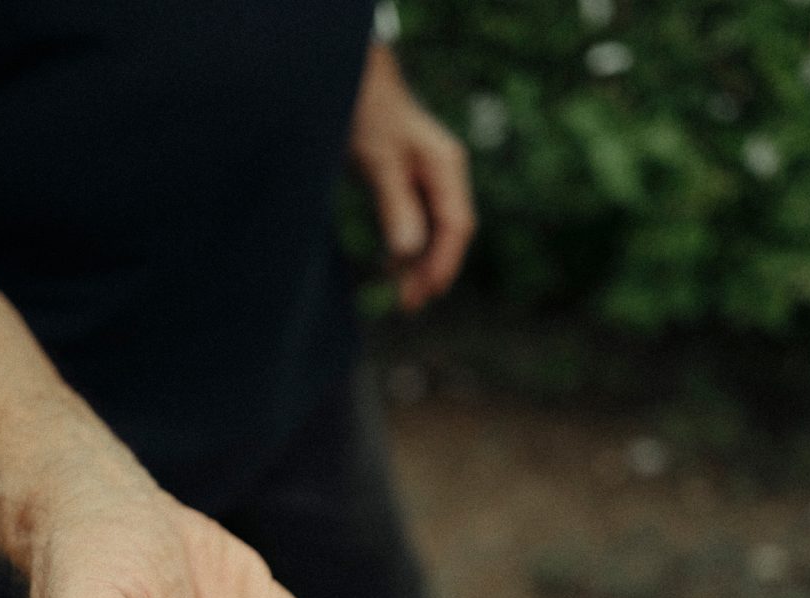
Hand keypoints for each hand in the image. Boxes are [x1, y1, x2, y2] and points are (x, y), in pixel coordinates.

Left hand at [348, 43, 476, 311]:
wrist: (353, 80)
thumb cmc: (367, 114)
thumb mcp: (379, 161)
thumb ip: (395, 205)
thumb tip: (407, 254)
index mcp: (446, 166)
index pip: (456, 224)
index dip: (444, 262)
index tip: (427, 293)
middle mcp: (444, 173)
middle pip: (449, 232)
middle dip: (432, 270)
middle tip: (410, 306)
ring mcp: (429, 177)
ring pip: (433, 231)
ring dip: (419, 264)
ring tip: (403, 298)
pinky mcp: (410, 181)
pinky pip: (417, 222)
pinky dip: (406, 247)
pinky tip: (391, 267)